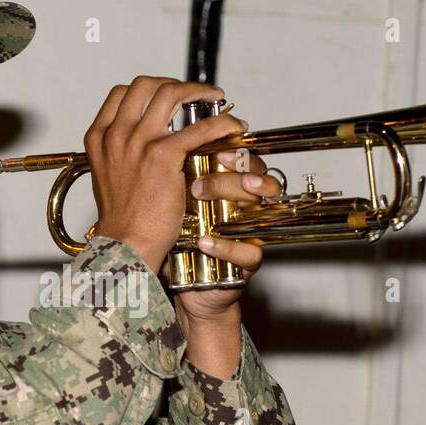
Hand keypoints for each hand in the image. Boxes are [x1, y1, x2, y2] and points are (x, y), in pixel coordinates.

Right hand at [83, 76, 246, 271]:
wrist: (125, 243)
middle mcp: (116, 134)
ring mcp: (138, 142)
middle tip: (194, 93)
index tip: (167, 95)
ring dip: (197, 90)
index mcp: (99, 137)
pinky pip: (198, 127)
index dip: (148, 89)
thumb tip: (142, 143)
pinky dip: (220, 123)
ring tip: (214, 98)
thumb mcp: (109, 177)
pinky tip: (231, 128)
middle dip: (173, 83)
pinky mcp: (163, 156)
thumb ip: (121, 154)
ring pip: (170, 93)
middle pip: (145, 85)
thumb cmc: (122, 220)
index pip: (121, 94)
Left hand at [174, 149, 281, 328]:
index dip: (236, 153)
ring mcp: (250, 233)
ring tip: (203, 207)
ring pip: (260, 211)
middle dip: (231, 178)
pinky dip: (227, 246)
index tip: (215, 149)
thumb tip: (166, 142)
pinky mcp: (248, 261)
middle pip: (256, 181)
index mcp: (232, 187)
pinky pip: (249, 252)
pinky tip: (205, 242)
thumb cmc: (182, 238)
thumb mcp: (176, 200)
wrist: (186, 282)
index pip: (246, 161)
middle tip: (198, 186)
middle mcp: (245, 207)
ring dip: (233, 203)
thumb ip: (178, 171)